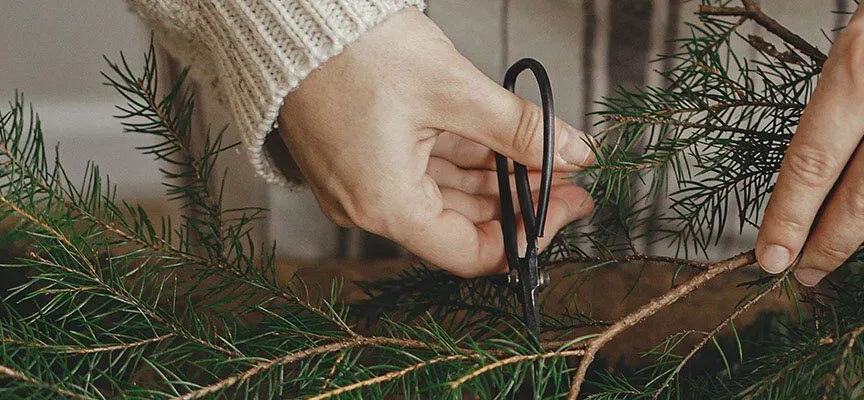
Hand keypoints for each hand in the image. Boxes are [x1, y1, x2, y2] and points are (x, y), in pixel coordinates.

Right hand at [278, 9, 595, 276]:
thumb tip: (575, 152)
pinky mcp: (362, 152)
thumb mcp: (455, 90)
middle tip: (571, 175)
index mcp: (384, 204)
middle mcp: (367, 203)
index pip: (471, 252)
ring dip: (499, 177)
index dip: (530, 234)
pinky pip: (425, 168)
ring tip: (548, 154)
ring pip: (447, 193)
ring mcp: (363, 178)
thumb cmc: (354, 51)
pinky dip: (468, 158)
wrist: (289, 15)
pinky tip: (507, 141)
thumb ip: (519, 129)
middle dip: (521, 199)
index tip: (570, 204)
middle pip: (462, 223)